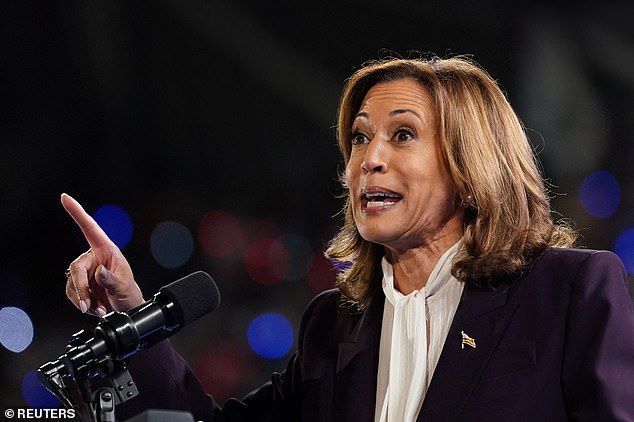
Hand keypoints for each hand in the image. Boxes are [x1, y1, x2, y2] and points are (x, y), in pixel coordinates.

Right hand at [62, 193, 143, 315]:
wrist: (126, 309)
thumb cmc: (129, 294)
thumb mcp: (124, 287)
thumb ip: (111, 280)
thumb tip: (99, 272)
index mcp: (107, 250)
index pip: (90, 228)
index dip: (77, 212)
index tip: (65, 197)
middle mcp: (94, 257)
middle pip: (77, 268)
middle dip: (81, 288)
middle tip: (87, 305)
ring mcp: (86, 271)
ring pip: (72, 283)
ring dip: (82, 299)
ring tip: (97, 308)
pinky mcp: (80, 284)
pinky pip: (72, 292)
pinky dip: (81, 303)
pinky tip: (94, 308)